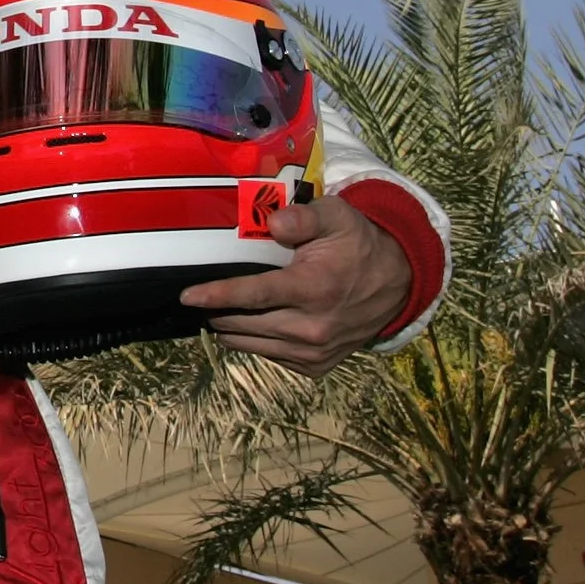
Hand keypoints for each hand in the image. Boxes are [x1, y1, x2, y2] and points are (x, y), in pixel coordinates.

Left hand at [180, 195, 410, 376]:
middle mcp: (313, 327)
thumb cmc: (358, 244)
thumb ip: (303, 218)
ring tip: (220, 310)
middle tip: (202, 296)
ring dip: (230, 328)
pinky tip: (253, 323)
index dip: (216, 295)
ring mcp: (315, 352)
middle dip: (216, 310)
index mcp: (314, 288)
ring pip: (252, 345)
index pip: (254, 296)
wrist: (397, 284)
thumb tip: (272, 223)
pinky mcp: (317, 366)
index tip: (186, 296)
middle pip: (244, 323)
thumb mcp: (336, 217)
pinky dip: (255, 342)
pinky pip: (270, 357)